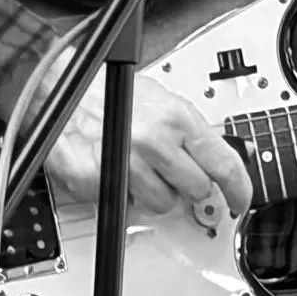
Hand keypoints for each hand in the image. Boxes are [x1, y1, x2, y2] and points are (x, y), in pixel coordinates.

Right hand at [20, 41, 252, 227]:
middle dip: (188, 185)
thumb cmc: (103, 89)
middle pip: (197, 190)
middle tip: (172, 172)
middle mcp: (155, 143)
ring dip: (155, 193)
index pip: (224, 164)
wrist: (56, 89)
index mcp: (175, 118)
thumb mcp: (158, 98)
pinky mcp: (102, 185)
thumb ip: (188, 130)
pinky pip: (127, 207)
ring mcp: (127, 166)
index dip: (239, 189)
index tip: (241, 200)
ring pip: (163, 205)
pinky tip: (115, 171)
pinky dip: (124, 195)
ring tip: (137, 167)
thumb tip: (216, 154)